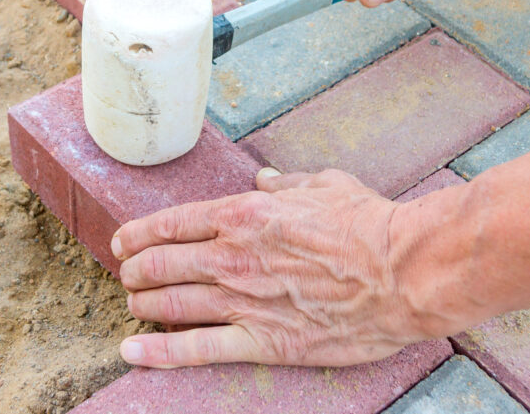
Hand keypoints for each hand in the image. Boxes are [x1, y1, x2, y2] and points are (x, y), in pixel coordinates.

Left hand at [110, 168, 430, 367]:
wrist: (404, 271)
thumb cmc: (370, 224)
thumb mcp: (325, 183)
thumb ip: (285, 182)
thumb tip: (262, 176)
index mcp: (246, 213)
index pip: (173, 222)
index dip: (140, 233)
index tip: (125, 242)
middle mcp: (234, 255)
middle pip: (163, 263)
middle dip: (136, 270)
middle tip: (128, 275)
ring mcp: (245, 299)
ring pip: (171, 304)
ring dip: (144, 304)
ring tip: (133, 305)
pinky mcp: (264, 340)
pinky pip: (198, 348)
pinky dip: (159, 352)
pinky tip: (133, 352)